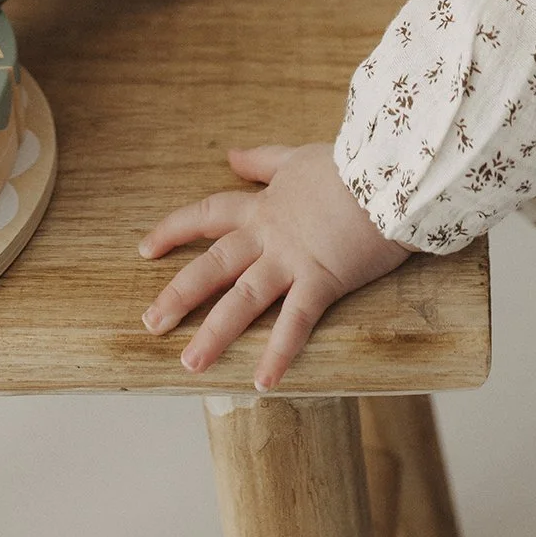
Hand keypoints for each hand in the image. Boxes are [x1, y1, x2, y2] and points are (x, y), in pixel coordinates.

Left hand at [138, 141, 413, 390]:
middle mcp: (269, 235)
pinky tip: (263, 382)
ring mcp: (292, 258)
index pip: (208, 214)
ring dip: (215, 332)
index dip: (174, 230)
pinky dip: (280, 352)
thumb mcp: (298, 156)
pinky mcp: (322, 279)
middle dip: (179, 294)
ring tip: (190, 364)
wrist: (390, 170)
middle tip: (150, 324)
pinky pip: (296, 320)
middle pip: (214, 264)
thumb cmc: (352, 162)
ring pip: (244, 298)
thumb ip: (263, 160)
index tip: (145, 250)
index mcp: (264, 206)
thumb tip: (230, 154)